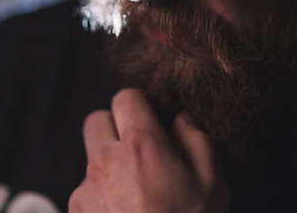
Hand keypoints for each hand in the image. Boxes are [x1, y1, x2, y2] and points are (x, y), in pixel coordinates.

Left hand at [68, 88, 229, 212]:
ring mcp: (86, 194)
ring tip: (135, 196)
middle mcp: (106, 163)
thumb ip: (195, 139)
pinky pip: (84, 195)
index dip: (140, 106)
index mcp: (140, 145)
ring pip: (89, 161)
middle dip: (114, 127)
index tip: (152, 120)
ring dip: (107, 167)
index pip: (126, 97)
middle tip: (136, 149)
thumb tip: (179, 120)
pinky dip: (100, 199)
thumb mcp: (213, 184)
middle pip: (96, 121)